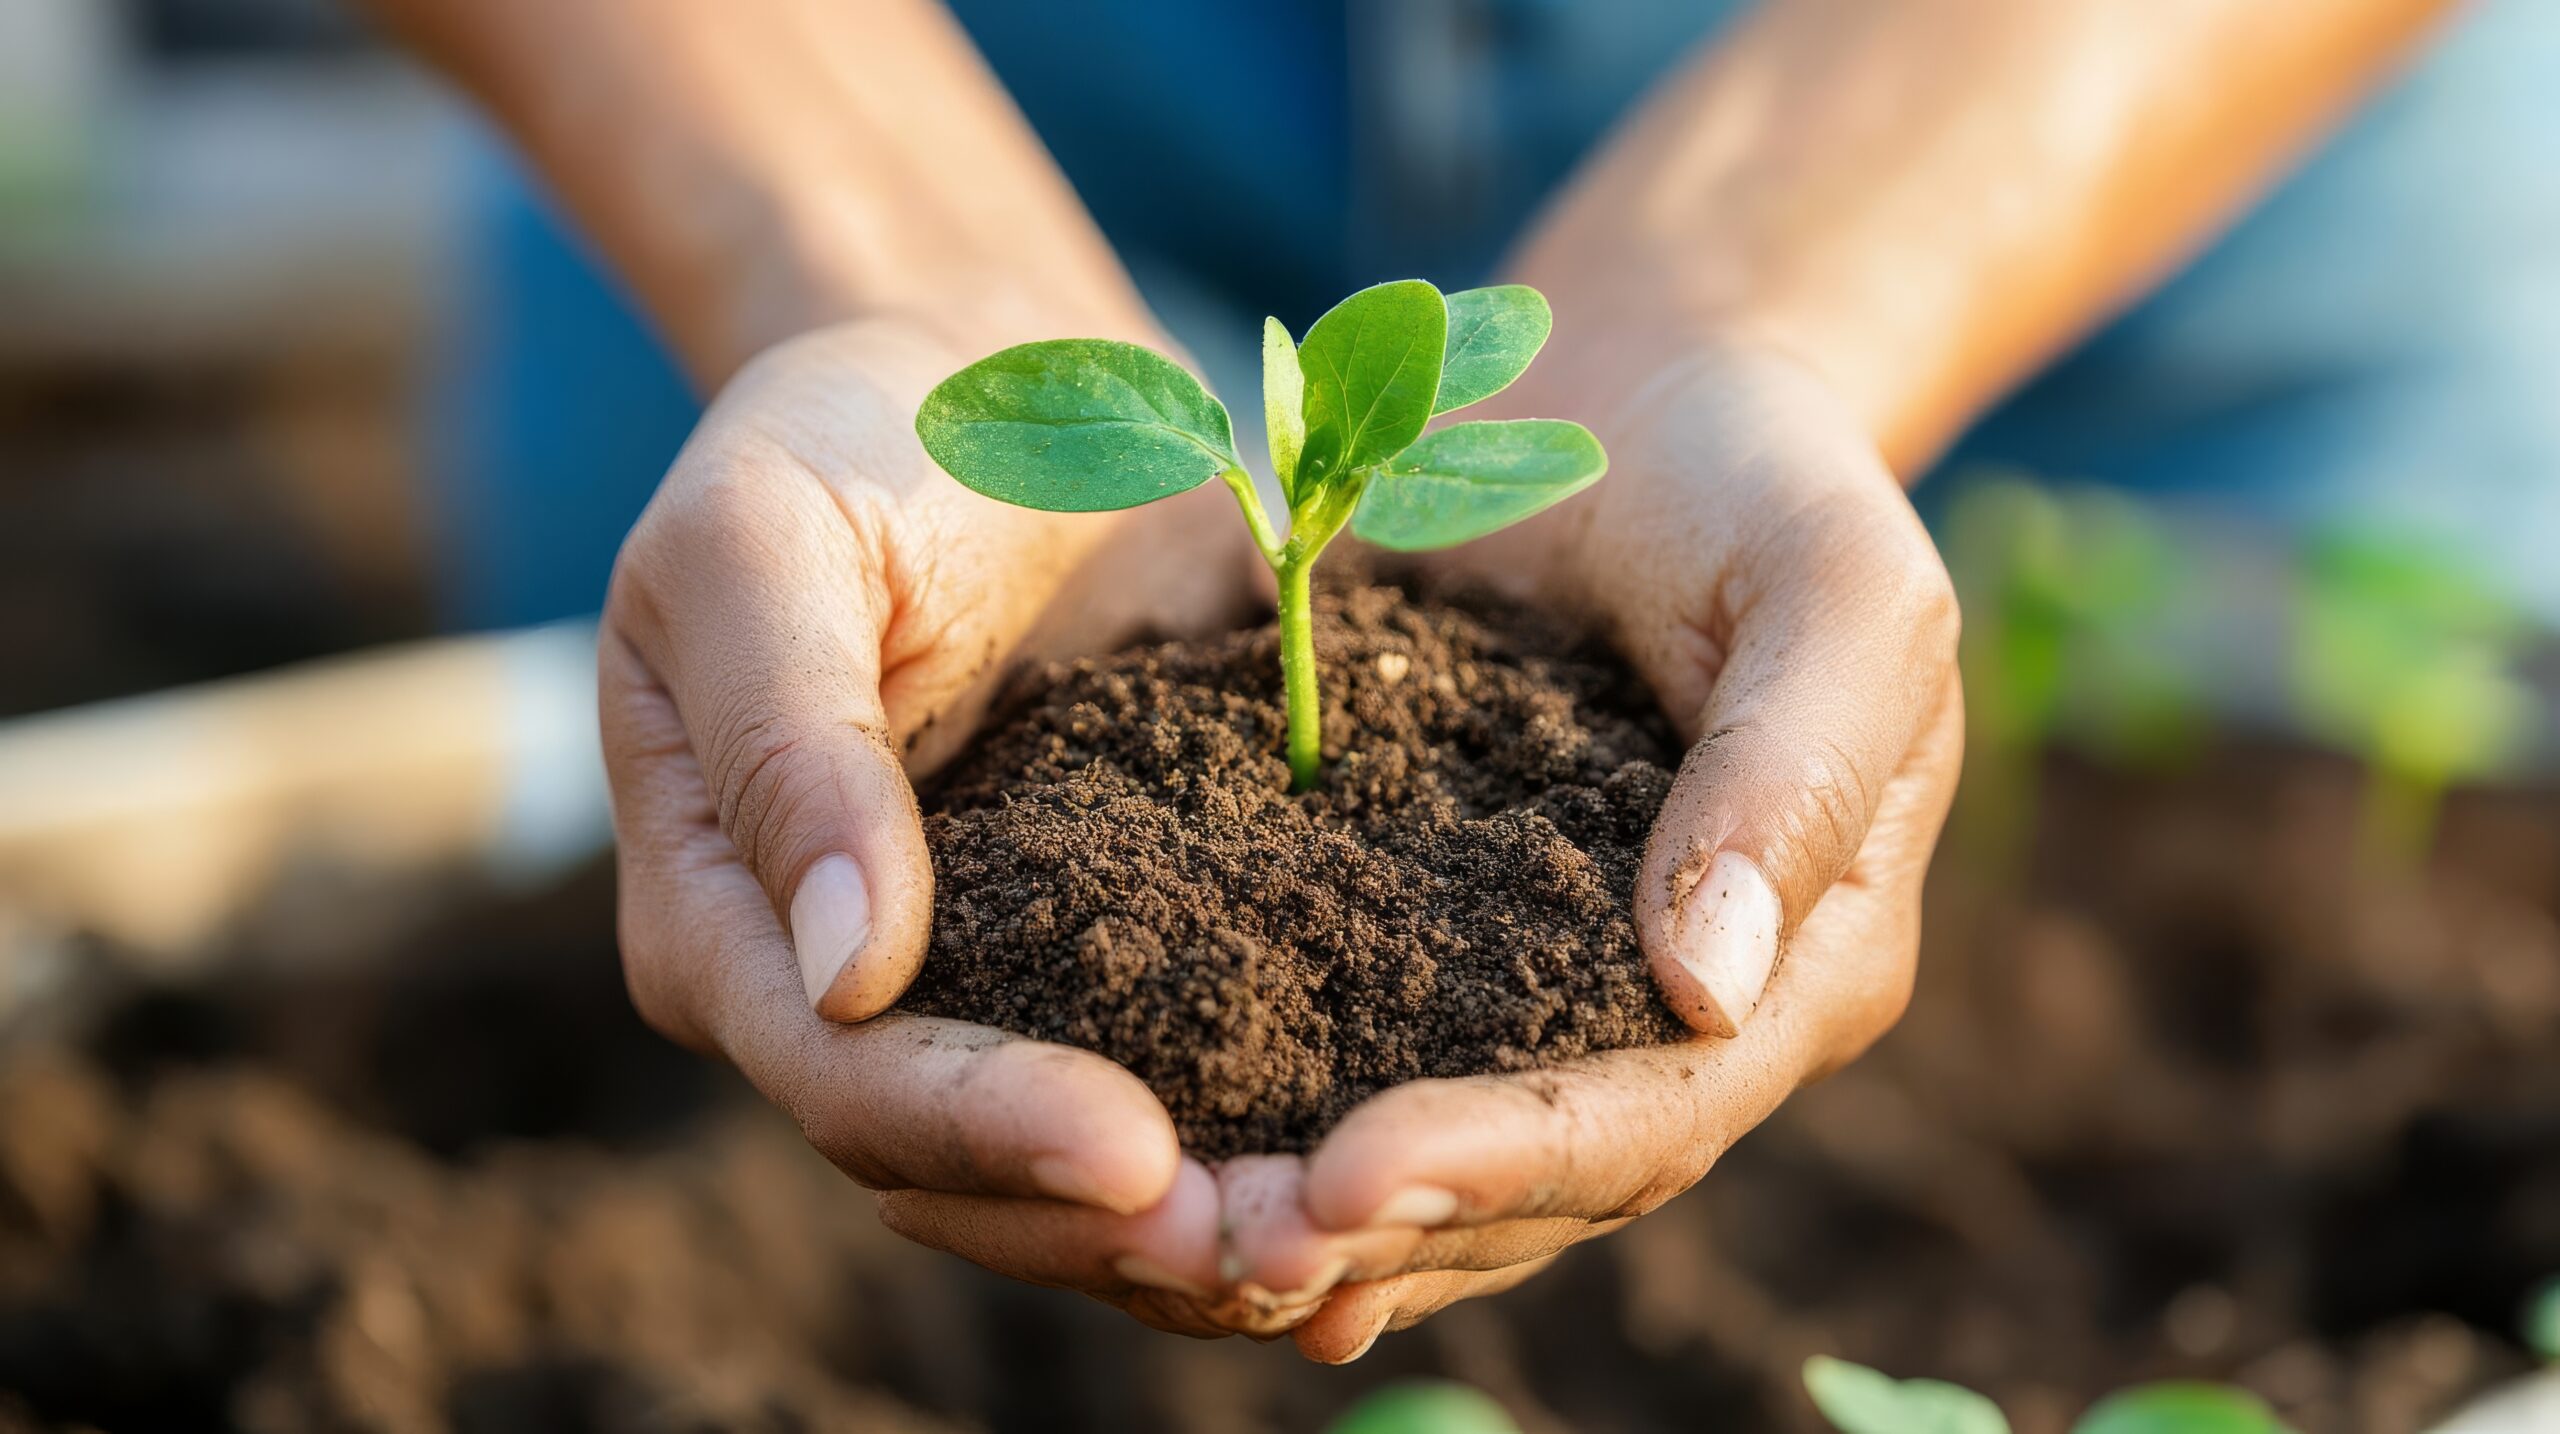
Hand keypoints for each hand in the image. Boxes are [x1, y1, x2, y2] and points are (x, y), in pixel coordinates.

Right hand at [599, 315, 1264, 1331]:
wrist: (983, 379)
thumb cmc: (840, 437)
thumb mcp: (758, 546)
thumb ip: (788, 743)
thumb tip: (843, 968)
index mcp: (724, 913)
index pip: (840, 1071)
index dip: (978, 1126)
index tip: (1132, 1151)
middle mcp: (844, 987)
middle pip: (961, 1168)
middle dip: (1110, 1223)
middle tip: (1283, 1250)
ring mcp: (987, 976)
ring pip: (1076, 1160)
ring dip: (1207, 1212)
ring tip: (1352, 1235)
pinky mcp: (1117, 942)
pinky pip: (1187, 1059)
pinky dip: (1276, 1116)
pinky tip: (1393, 1142)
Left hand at [1221, 335, 1965, 1357]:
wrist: (1648, 406)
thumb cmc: (1763, 480)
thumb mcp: (1834, 587)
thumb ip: (1796, 770)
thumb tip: (1705, 987)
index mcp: (1803, 966)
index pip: (1653, 1113)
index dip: (1504, 1163)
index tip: (1346, 1180)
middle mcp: (1679, 1021)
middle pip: (1531, 1188)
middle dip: (1377, 1230)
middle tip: (1214, 1253)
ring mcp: (1554, 994)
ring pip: (1438, 1170)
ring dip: (1301, 1220)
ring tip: (1157, 1244)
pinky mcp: (1439, 944)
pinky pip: (1352, 1060)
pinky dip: (1258, 1121)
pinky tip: (1141, 1165)